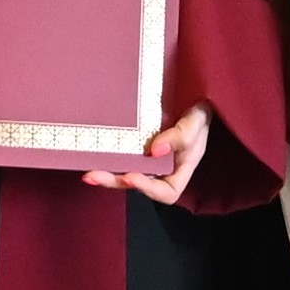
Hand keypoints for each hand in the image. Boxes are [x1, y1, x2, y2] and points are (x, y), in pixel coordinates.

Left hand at [88, 104, 212, 209]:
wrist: (193, 97)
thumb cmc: (200, 112)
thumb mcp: (197, 120)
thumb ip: (181, 135)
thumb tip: (155, 150)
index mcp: (180, 169)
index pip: (167, 192)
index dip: (148, 189)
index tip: (131, 177)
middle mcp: (163, 168)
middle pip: (139, 184)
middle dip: (115, 182)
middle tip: (94, 176)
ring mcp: (149, 159)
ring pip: (127, 173)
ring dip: (108, 175)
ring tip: (89, 173)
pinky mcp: (138, 147)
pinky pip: (123, 157)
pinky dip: (109, 159)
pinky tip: (93, 156)